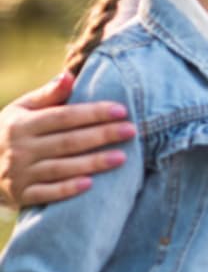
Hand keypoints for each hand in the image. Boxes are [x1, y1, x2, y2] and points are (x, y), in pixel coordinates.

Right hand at [0, 73, 135, 207]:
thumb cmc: (11, 132)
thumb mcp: (22, 110)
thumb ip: (48, 95)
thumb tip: (69, 76)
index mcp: (22, 124)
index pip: (63, 116)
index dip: (93, 113)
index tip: (122, 110)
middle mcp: (20, 149)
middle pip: (67, 141)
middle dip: (101, 135)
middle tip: (131, 131)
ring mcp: (20, 174)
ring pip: (61, 168)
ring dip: (92, 163)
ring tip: (122, 157)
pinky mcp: (22, 195)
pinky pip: (46, 194)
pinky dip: (67, 190)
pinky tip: (90, 184)